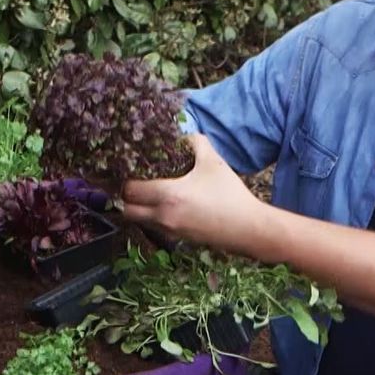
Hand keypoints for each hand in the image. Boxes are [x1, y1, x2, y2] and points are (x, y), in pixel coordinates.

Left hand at [119, 134, 266, 256]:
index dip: (126, 179)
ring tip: (148, 194)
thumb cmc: (229, 193)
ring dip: (139, 209)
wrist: (248, 228)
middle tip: (135, 184)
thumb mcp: (213, 162)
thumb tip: (183, 135)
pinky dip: (152, 218)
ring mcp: (169, 231)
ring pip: (139, 221)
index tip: (131, 170)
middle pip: (127, 210)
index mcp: (168, 195)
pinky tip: (164, 206)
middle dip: (126, 197)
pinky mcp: (178, 239)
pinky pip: (154, 228)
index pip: (130, 190)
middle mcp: (163, 216)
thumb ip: (195, 143)